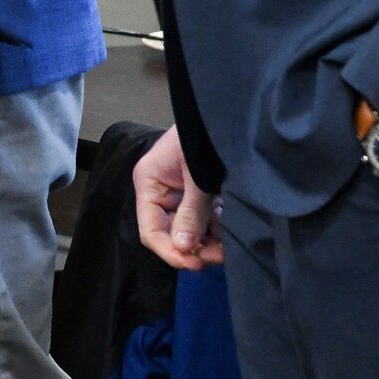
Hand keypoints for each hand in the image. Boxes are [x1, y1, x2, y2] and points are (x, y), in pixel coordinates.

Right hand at [133, 124, 222, 267]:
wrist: (225, 114)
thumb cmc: (202, 139)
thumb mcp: (198, 177)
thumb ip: (190, 213)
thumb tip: (182, 250)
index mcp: (149, 183)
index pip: (150, 229)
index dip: (170, 251)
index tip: (196, 264)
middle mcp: (160, 191)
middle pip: (170, 232)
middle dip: (193, 248)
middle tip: (219, 257)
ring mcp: (179, 192)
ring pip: (188, 229)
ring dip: (206, 242)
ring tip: (228, 248)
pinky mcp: (198, 192)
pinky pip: (203, 219)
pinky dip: (215, 230)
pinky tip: (229, 235)